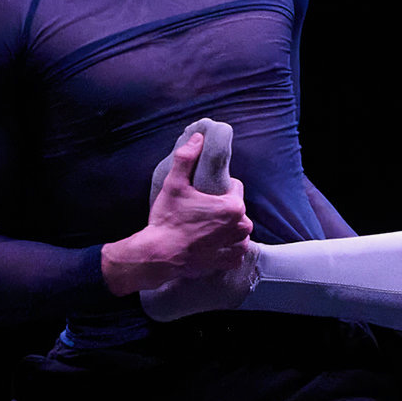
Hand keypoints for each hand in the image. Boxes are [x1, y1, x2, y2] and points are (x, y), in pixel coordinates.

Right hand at [101, 130, 254, 294]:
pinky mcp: (231, 262)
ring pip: (237, 230)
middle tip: (201, 212)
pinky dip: (225, 247)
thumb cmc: (168, 220)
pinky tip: (208, 244)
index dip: (219, 189)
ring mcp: (237, 247)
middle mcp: (241, 227)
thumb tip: (199, 138)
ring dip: (226, 228)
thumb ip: (186, 158)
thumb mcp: (174, 185)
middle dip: (223, 209)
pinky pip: (235, 250)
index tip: (204, 195)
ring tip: (204, 228)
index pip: (235, 188)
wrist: (159, 255)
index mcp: (233, 206)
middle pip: (237, 209)